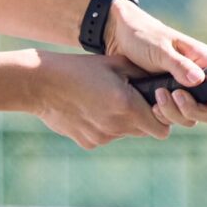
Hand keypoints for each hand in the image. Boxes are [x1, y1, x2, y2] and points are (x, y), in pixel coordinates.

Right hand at [23, 51, 176, 149]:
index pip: (162, 128)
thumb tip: (166, 82)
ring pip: (124, 133)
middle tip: (130, 100)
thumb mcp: (115, 64)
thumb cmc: (79, 69)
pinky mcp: (88, 143)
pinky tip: (89, 109)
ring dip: (123, 122)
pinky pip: (105, 136)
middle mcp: (117, 126)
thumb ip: (143, 76)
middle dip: (144, 119)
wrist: (40, 84)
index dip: (162, 118)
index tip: (155, 105)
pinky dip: (103, 126)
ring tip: (105, 101)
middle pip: (145, 132)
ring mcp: (102, 137)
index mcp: (128, 106)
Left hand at [104, 0, 206, 129]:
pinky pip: (174, 117)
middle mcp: (199, 79)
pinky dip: (165, 116)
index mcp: (205, 62)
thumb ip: (179, 65)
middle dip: (195, 110)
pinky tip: (152, 105)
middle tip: (176, 96)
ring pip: (192, 117)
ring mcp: (184, 91)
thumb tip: (199, 80)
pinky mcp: (168, 99)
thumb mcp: (160, 49)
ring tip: (158, 95)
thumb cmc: (143, 35)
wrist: (118, 37)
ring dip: (176, 113)